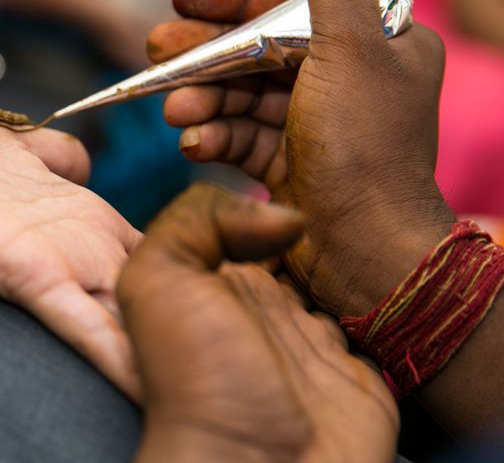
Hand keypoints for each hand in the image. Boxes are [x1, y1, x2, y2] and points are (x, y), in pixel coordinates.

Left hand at [118, 184, 397, 461]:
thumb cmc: (197, 372)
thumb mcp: (159, 278)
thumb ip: (196, 219)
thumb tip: (283, 215)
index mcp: (214, 280)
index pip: (245, 221)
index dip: (270, 196)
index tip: (301, 169)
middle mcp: (261, 308)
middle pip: (298, 249)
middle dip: (321, 225)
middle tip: (346, 195)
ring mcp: (310, 343)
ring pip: (338, 284)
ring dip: (353, 264)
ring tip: (365, 234)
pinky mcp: (357, 375)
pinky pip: (373, 327)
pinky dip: (383, 307)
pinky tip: (383, 282)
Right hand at [148, 0, 454, 313]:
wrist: (362, 251)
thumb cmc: (363, 149)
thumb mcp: (350, 51)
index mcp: (376, 47)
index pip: (293, 7)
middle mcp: (348, 82)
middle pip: (258, 52)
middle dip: (205, 55)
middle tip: (157, 50)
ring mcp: (315, 125)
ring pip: (242, 97)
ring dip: (203, 101)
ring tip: (172, 111)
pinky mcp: (289, 164)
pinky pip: (241, 138)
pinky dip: (214, 138)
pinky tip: (192, 143)